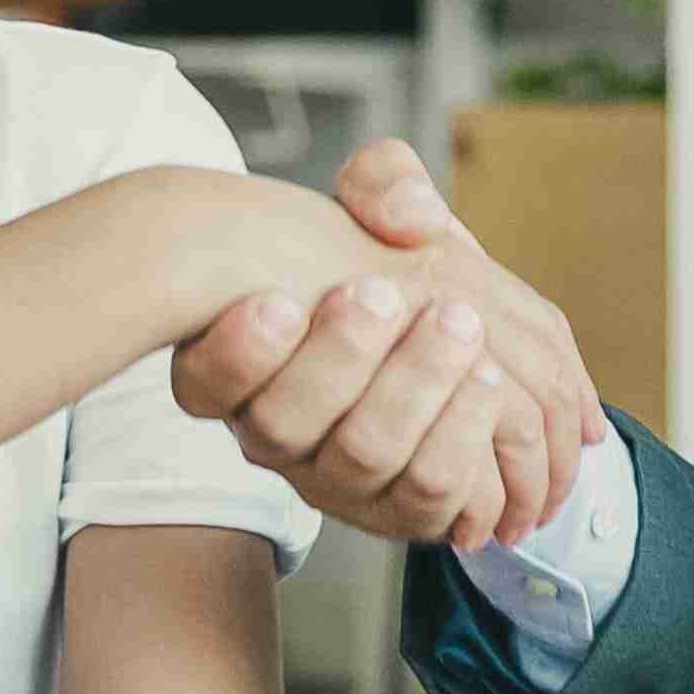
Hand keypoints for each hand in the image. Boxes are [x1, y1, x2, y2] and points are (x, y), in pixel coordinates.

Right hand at [173, 140, 608, 549]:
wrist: (459, 341)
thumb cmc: (397, 269)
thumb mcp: (383, 210)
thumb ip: (383, 184)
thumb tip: (408, 214)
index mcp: (244, 364)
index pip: (205, 379)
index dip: (237, 351)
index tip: (277, 300)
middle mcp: (278, 433)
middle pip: (286, 420)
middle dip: (342, 354)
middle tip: (384, 292)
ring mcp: (338, 479)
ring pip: (365, 455)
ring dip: (416, 386)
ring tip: (459, 324)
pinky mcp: (404, 508)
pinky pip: (432, 494)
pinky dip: (464, 435)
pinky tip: (487, 380)